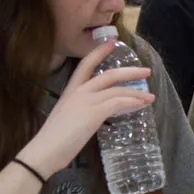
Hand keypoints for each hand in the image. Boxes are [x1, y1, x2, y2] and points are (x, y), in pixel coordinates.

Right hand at [19, 41, 155, 177]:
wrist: (44, 151)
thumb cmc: (54, 139)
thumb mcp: (67, 116)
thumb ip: (82, 109)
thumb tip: (97, 112)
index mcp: (71, 90)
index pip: (86, 64)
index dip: (99, 52)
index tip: (112, 42)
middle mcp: (79, 92)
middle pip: (109, 74)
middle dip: (130, 71)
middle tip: (146, 71)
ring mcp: (86, 101)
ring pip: (118, 89)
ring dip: (137, 92)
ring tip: (150, 97)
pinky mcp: (94, 113)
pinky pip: (118, 102)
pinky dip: (133, 102)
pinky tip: (141, 104)